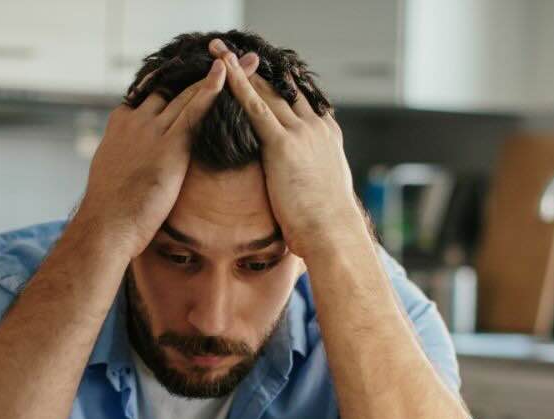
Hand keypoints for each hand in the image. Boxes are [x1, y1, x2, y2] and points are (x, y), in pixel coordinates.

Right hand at [73, 60, 226, 258]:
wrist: (106, 225)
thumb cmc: (111, 210)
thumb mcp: (114, 172)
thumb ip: (128, 157)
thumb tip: (134, 163)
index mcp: (121, 124)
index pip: (153, 96)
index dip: (178, 87)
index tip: (197, 77)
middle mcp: (136, 120)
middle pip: (173, 87)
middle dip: (203, 72)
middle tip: (229, 56)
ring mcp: (152, 129)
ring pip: (188, 93)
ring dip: (221, 75)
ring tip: (244, 62)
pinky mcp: (168, 144)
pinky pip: (194, 110)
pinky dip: (211, 89)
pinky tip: (227, 74)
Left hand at [211, 40, 366, 260]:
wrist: (333, 232)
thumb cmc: (327, 224)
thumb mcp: (325, 191)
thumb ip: (313, 176)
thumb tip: (305, 184)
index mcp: (326, 136)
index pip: (301, 102)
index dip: (280, 85)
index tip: (265, 70)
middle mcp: (316, 126)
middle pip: (283, 89)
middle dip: (259, 70)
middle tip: (237, 51)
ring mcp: (301, 132)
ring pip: (267, 91)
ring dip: (241, 69)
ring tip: (220, 51)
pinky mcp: (283, 143)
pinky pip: (255, 107)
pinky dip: (237, 85)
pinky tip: (222, 69)